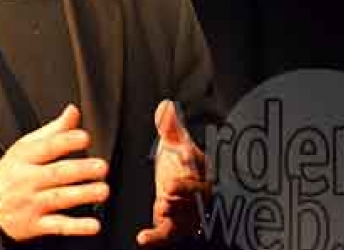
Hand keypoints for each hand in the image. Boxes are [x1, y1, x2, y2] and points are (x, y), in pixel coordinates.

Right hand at [0, 104, 109, 241]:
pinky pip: (57, 226)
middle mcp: (26, 180)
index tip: (85, 137)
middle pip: (56, 173)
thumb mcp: (26, 148)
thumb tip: (73, 111)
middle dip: (80, 170)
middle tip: (101, 167)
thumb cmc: (13, 172)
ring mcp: (30, 204)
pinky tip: (93, 225)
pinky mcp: (34, 225)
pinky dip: (76, 227)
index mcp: (24, 157)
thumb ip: (54, 131)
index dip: (66, 141)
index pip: (47, 147)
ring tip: (102, 190)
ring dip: (82, 195)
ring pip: (58, 199)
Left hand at [137, 100, 207, 246]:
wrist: (182, 187)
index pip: (200, 167)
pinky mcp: (174, 226)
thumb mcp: (175, 143)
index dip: (192, 164)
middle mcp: (199, 193)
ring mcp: (188, 212)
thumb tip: (165, 105)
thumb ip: (170, 127)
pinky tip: (142, 238)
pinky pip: (167, 234)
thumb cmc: (181, 163)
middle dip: (185, 192)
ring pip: (186, 216)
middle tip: (170, 189)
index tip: (183, 158)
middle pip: (197, 195)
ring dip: (175, 213)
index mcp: (201, 170)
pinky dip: (156, 238)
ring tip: (161, 207)